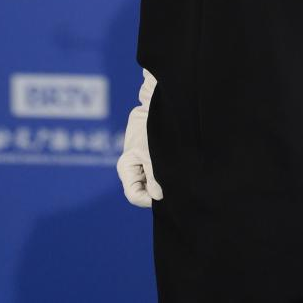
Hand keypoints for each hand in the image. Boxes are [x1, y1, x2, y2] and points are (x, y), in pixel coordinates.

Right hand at [116, 69, 163, 207]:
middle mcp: (133, 167)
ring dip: (165, 179)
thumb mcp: (151, 153)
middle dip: (158, 188)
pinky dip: (168, 170)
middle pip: (145, 190)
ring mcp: (143, 162)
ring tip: (175, 168)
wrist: (156, 104)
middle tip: (174, 181)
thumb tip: (158, 196)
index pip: (135, 195)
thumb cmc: (150, 127)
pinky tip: (176, 163)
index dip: (149, 199)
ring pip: (155, 181)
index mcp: (126, 167)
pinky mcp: (154, 156)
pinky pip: (160, 171)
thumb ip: (153, 176)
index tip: (166, 193)